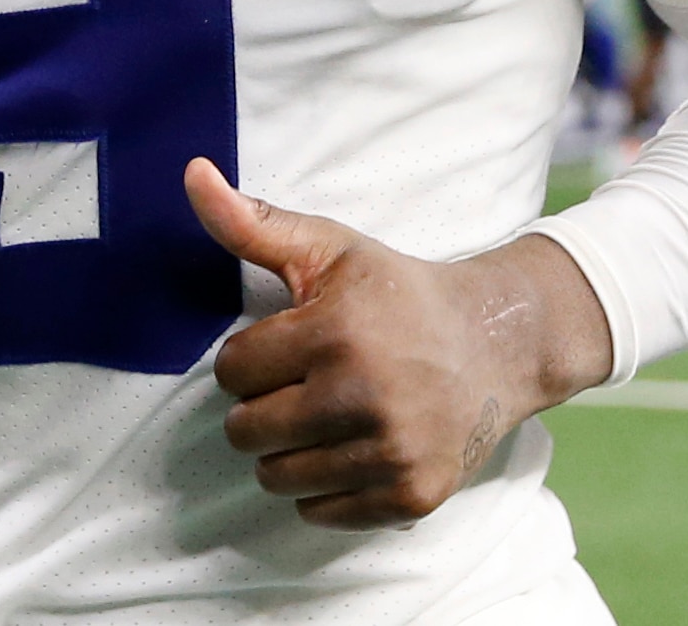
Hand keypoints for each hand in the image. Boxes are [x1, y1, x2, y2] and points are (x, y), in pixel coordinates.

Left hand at [188, 158, 613, 530]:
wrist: (496, 344)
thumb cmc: (399, 293)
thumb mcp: (329, 248)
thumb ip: (252, 222)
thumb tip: (192, 173)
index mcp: (336, 331)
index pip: (233, 372)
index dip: (250, 358)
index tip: (285, 347)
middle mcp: (363, 395)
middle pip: (246, 433)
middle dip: (261, 408)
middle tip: (302, 385)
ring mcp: (391, 452)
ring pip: (277, 479)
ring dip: (287, 451)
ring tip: (324, 417)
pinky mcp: (411, 496)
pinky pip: (321, 513)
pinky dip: (324, 488)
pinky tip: (351, 448)